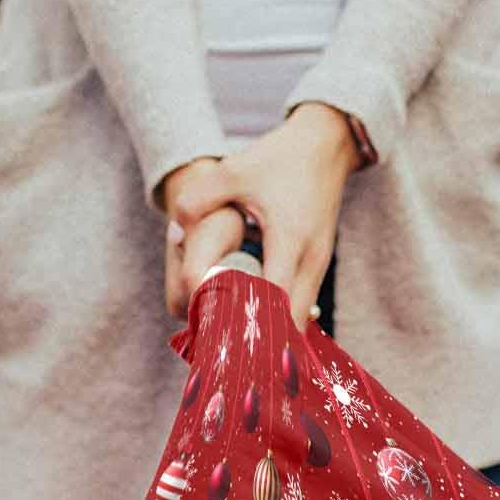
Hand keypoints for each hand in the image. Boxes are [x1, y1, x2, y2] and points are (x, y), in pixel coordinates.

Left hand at [166, 103, 359, 330]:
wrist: (326, 144)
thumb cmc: (280, 158)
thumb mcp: (235, 170)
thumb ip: (199, 199)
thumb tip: (174, 231)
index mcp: (289, 239)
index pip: (275, 299)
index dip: (253, 324)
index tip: (226, 342)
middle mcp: (310, 259)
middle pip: (291, 322)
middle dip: (263, 342)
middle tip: (229, 355)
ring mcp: (319, 265)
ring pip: (300, 318)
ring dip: (273, 334)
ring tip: (239, 346)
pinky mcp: (318, 266)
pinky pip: (302, 306)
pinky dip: (282, 319)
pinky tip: (256, 325)